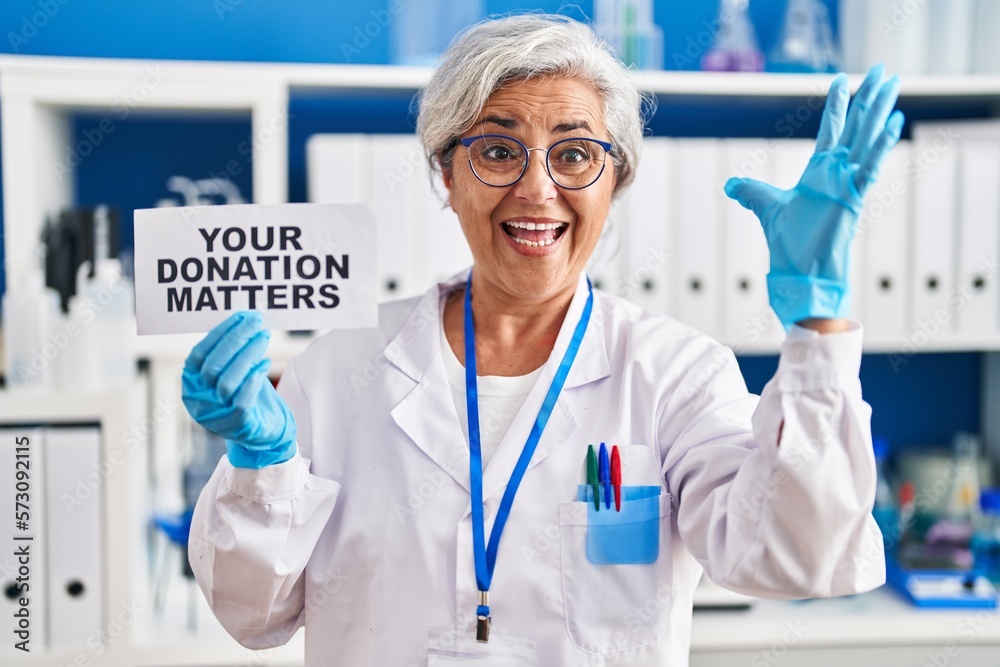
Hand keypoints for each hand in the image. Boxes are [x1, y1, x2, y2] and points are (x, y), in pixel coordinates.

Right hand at [182, 311, 296, 468]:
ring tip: (264, 338)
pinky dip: (253, 380)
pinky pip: (241, 401)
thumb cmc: (247, 394)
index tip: (241, 316)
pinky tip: (265, 364)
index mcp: (192, 383)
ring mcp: (215, 415)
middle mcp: (198, 400)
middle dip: (237, 339)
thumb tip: (246, 319)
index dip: (219, 333)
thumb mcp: (233, 371)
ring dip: (248, 355)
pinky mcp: (235, 426)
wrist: (262, 431)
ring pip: (227, 382)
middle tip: (257, 322)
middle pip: (213, 366)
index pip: (199, 354)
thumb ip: (232, 351)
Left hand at [724, 64, 904, 329]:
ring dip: (881, 110)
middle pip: (857, 127)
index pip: (831, 130)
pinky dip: (882, 146)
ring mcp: (848, 183)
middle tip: (887, 70)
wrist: (800, 272)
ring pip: (868, 138)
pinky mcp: (853, 198)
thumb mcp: (765, 208)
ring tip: (894, 82)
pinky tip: (894, 122)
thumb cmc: (789, 245)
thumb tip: (729, 186)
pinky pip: (870, 167)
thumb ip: (750, 192)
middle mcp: (838, 174)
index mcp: (819, 173)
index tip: (841, 78)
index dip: (837, 105)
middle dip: (870, 98)